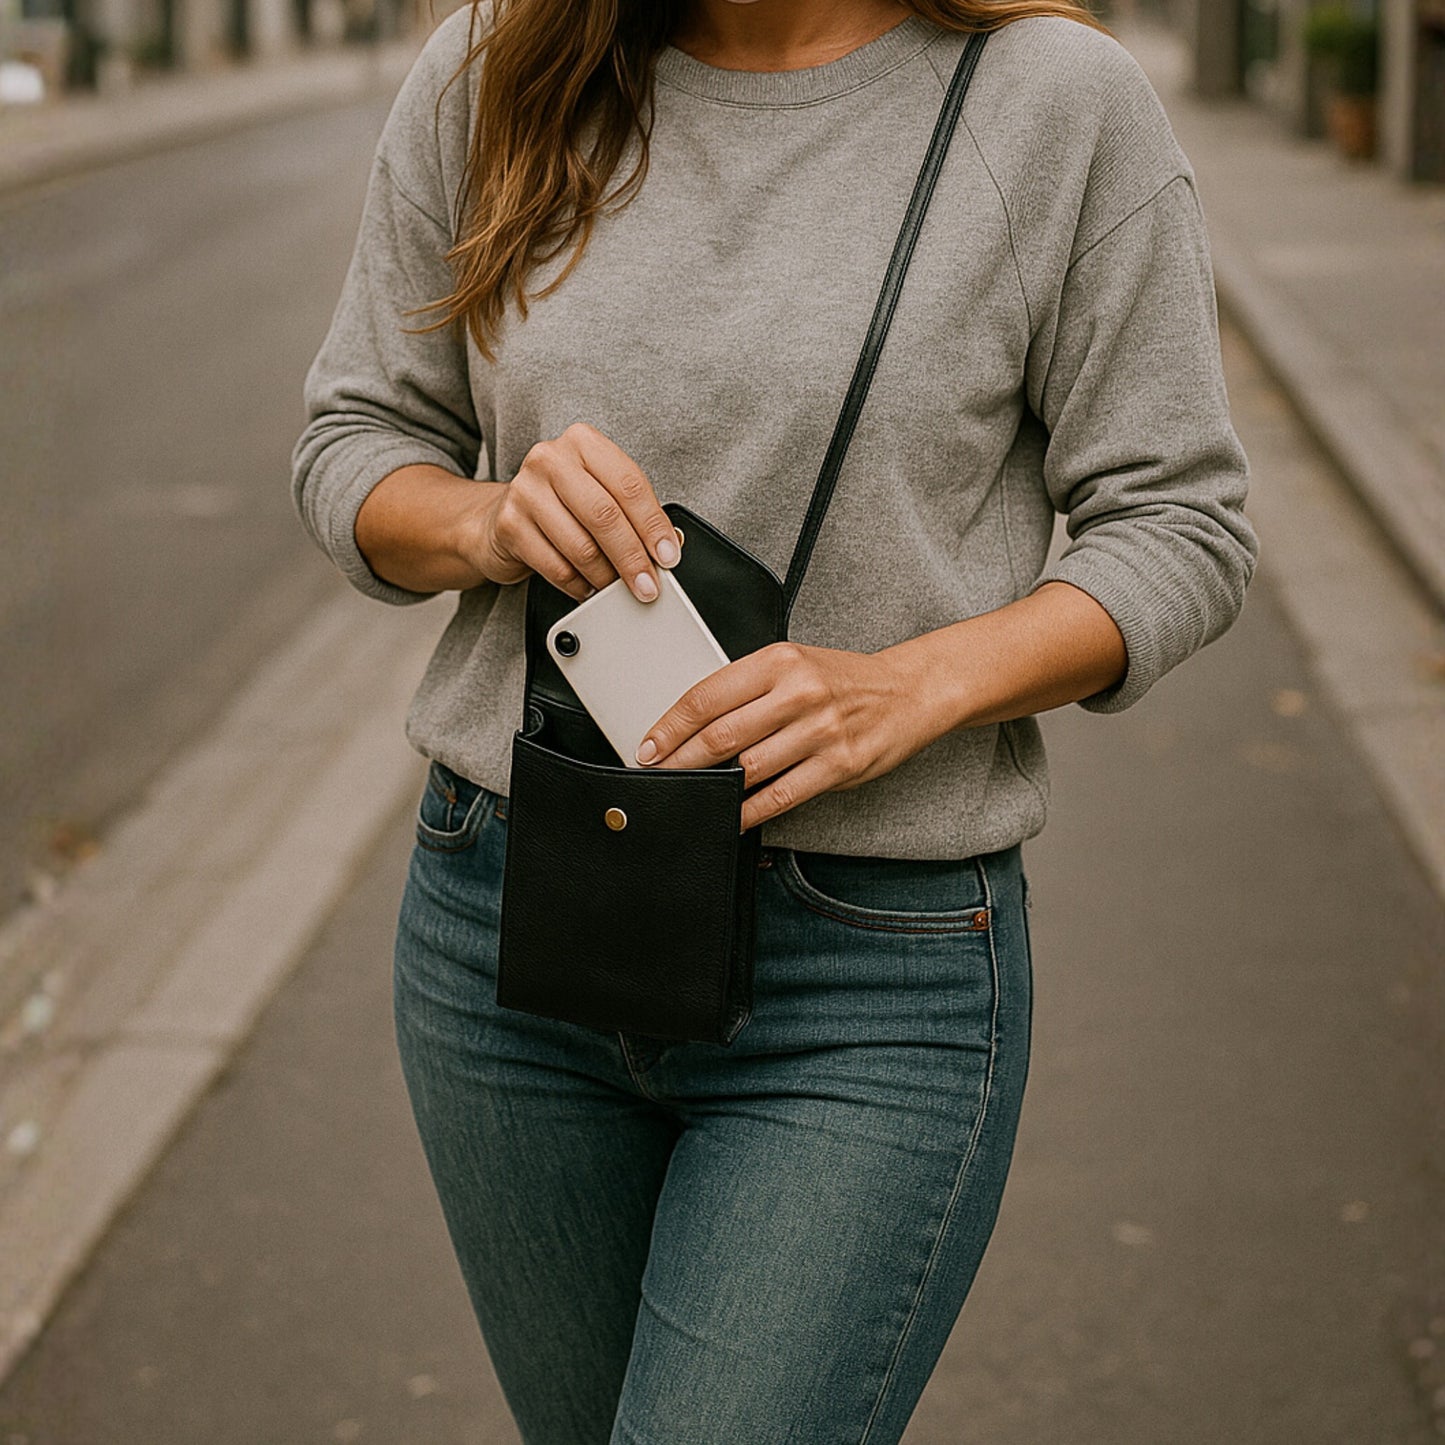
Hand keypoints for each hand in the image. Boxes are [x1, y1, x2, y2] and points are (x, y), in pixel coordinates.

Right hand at [474, 422, 678, 602]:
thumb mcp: (597, 491)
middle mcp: (551, 459)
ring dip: (606, 576)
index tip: (669, 556)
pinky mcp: (509, 525)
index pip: (629, 485)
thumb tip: (666, 548)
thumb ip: (629, 512)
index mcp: (583, 442)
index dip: (653, 525)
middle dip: (632, 558)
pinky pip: (557, 568)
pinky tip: (588, 588)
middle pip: (605, 516)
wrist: (501, 516)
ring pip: (581, 547)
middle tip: (648, 585)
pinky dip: (580, 586)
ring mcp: (525, 490)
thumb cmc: (561, 503)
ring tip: (617, 588)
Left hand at [635, 641, 928, 831]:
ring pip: (748, 768)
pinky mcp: (839, 765)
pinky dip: (750, 811)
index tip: (648, 747)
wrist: (908, 692)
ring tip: (690, 795)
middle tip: (657, 775)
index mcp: (779, 661)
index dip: (670, 726)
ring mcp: (820, 731)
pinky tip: (731, 815)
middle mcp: (799, 693)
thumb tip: (692, 727)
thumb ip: (748, 689)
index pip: (708, 695)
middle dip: (680, 762)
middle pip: (721, 735)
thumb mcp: (794, 665)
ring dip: (712, 788)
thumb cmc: (842, 681)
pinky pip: (781, 796)